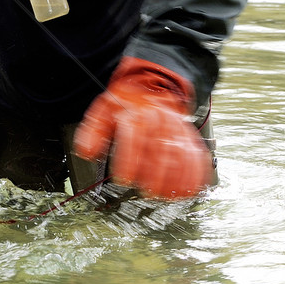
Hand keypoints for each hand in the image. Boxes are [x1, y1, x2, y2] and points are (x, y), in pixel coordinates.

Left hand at [73, 56, 212, 198]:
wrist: (152, 88)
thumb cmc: (127, 105)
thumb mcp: (103, 111)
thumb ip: (92, 132)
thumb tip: (86, 152)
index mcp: (137, 113)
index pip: (134, 136)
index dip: (128, 160)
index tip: (122, 179)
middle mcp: (160, 120)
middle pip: (161, 149)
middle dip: (154, 175)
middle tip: (145, 191)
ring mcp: (178, 130)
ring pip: (182, 155)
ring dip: (175, 179)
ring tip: (163, 195)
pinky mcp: (189, 139)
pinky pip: (197, 157)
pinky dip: (195, 176)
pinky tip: (186, 191)